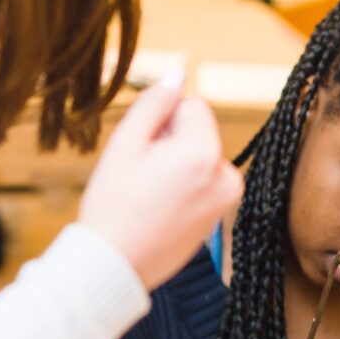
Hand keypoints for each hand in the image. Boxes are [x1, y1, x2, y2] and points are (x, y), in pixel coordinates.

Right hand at [79, 72, 243, 290]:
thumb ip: (155, 104)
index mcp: (204, 153)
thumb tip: (177, 73)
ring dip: (176, 166)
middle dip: (171, 144)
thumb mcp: (126, 144)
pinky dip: (183, 188)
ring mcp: (225, 200)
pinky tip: (158, 209)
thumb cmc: (113, 205)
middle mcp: (225, 176)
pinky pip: (202, 184)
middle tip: (141, 175)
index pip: (193, 107)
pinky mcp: (218, 218)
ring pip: (199, 158)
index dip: (163, 121)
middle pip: (199, 133)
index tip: (143, 150)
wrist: (113, 265)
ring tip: (148, 194)